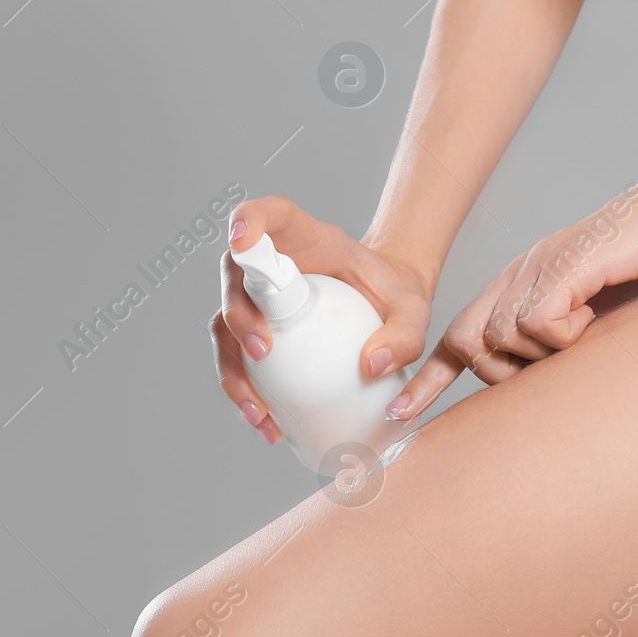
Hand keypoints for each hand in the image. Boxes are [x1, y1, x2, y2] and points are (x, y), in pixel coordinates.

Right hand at [214, 196, 432, 442]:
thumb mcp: (413, 308)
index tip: (242, 241)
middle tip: (262, 352)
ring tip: (258, 409)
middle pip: (234, 278)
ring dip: (232, 366)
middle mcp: (273, 263)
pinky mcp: (260, 330)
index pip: (265, 215)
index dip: (246, 222)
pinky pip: (238, 359)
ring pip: (224, 325)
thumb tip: (372, 365)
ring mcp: (260, 298)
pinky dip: (245, 391)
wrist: (388, 303)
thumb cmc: (395, 291)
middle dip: (239, 317)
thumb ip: (404, 333)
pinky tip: (265, 421)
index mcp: (305, 238)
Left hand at [385, 178, 637, 418]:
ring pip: (503, 337)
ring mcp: (536, 269)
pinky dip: (566, 334)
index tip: (404, 411)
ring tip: (586, 334)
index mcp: (518, 285)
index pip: (458, 336)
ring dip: (543, 353)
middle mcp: (517, 275)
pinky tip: (594, 317)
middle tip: (549, 366)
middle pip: (468, 341)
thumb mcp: (591, 313)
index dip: (431, 378)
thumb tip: (542, 388)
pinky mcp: (561, 268)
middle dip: (497, 372)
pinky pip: (539, 323)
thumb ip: (560, 342)